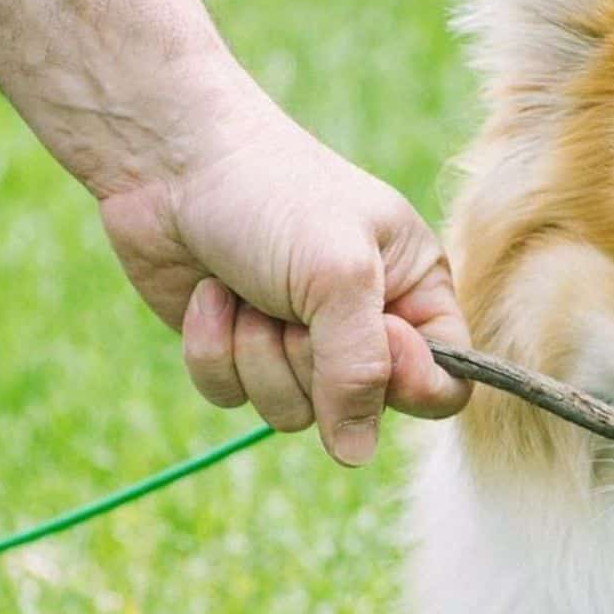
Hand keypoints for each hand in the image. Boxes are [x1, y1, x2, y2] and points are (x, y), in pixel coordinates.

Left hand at [97, 101, 470, 466]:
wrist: (170, 157)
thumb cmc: (274, 196)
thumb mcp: (338, 277)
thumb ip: (359, 371)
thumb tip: (355, 456)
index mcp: (415, 293)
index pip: (444, 384)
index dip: (409, 382)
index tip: (374, 339)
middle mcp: (363, 325)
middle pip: (358, 409)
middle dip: (310, 359)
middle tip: (289, 298)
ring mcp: (299, 341)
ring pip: (290, 413)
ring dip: (256, 352)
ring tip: (245, 289)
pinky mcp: (238, 349)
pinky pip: (232, 395)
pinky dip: (213, 347)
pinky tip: (210, 293)